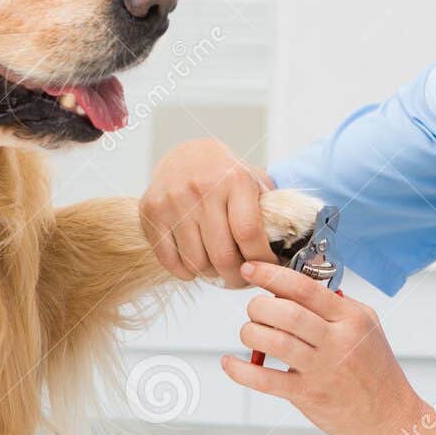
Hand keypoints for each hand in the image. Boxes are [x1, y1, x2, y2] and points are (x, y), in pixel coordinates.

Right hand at [140, 139, 278, 288]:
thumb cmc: (226, 176)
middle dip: (237, 277)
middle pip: (223, 255)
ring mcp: (173, 201)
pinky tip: (196, 264)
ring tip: (219, 268)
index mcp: (234, 180)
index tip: (267, 268)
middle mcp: (202, 189)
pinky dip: (186, 273)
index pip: (249, 233)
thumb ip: (271, 211)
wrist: (185, 155)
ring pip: (197, 262)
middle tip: (243, 279)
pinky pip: (170, 261)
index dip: (261, 259)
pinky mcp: (150, 212)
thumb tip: (285, 251)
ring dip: (211, 275)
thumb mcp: (254, 182)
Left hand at [220, 262, 424, 434]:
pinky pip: (265, 380)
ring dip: (250, 332)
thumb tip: (293, 288)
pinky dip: (241, 370)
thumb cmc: (375, 371)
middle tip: (255, 310)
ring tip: (249, 332)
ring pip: (273, 341)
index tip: (250, 270)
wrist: (389, 417)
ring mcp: (323, 369)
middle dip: (258, 306)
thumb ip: (335, 306)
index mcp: (351, 318)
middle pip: (285, 313)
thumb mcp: (366, 327)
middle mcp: (338, 341)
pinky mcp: (308, 395)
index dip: (271, 275)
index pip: (305, 288)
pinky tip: (230, 363)